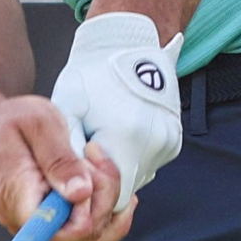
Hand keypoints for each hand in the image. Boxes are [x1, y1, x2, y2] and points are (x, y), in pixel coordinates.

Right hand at [0, 84, 131, 240]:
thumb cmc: (1, 123)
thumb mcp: (36, 123)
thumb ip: (60, 159)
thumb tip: (80, 192)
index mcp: (19, 197)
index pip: (59, 231)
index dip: (86, 210)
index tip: (88, 174)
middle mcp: (26, 221)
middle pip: (80, 237)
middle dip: (104, 198)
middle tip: (95, 158)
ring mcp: (36, 225)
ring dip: (108, 208)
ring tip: (104, 171)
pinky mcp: (46, 222)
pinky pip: (80, 235)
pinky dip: (103, 214)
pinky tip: (106, 189)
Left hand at [45, 12, 184, 212]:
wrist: (128, 45)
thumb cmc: (92, 75)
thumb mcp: (69, 111)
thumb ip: (67, 155)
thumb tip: (69, 192)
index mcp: (127, 137)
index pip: (109, 195)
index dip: (90, 190)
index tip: (77, 167)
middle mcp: (154, 144)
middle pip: (125, 189)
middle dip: (102, 180)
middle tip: (85, 152)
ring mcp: (168, 143)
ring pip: (136, 177)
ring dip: (117, 168)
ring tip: (102, 137)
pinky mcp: (173, 141)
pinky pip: (147, 163)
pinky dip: (130, 156)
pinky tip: (118, 133)